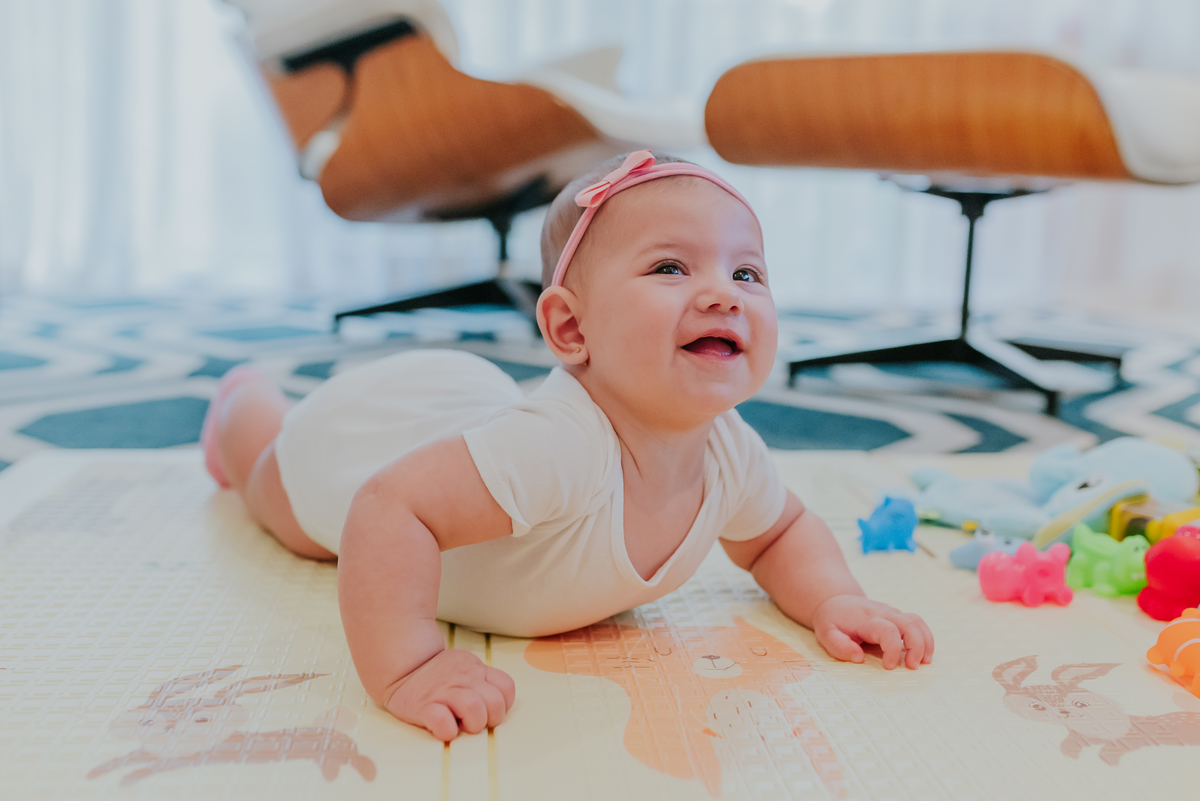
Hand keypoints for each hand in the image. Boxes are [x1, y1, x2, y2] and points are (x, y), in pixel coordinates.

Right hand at [383, 648, 515, 740]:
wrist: (403, 668)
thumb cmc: (438, 675)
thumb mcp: (464, 667)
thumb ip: (481, 679)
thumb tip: (496, 705)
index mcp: (475, 668)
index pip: (506, 686)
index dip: (503, 704)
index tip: (490, 710)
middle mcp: (463, 678)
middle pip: (495, 703)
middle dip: (491, 719)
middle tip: (475, 722)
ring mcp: (444, 691)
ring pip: (474, 709)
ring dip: (473, 725)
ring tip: (461, 726)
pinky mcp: (424, 707)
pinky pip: (443, 722)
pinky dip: (447, 731)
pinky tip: (444, 729)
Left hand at [811, 595, 933, 669]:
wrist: (835, 601)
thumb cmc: (831, 620)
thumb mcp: (826, 634)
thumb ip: (839, 646)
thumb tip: (859, 658)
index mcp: (865, 619)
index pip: (887, 630)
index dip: (892, 650)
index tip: (889, 667)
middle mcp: (882, 613)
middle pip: (909, 623)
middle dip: (916, 646)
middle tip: (912, 666)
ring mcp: (891, 613)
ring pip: (917, 621)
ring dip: (925, 642)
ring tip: (924, 662)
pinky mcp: (897, 616)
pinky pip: (917, 624)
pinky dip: (925, 638)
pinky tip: (923, 655)